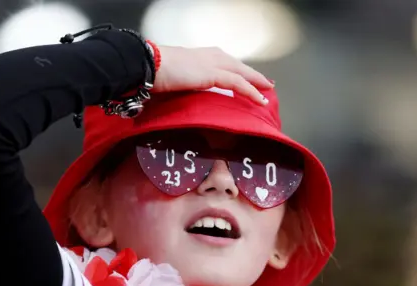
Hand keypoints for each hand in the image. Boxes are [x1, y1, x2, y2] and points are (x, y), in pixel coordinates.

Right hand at [153, 46, 273, 104]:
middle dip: (252, 75)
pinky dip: (251, 92)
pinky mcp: (213, 74)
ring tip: (267, 91)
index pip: (225, 62)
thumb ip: (182, 82)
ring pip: (242, 73)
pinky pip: (238, 84)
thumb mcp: (172, 77)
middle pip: (238, 66)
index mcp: (200, 55)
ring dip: (256, 83)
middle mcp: (210, 56)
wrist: (148, 65)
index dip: (237, 70)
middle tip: (265, 83)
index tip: (246, 77)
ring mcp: (213, 63)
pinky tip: (260, 100)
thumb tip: (179, 93)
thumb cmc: (153, 72)